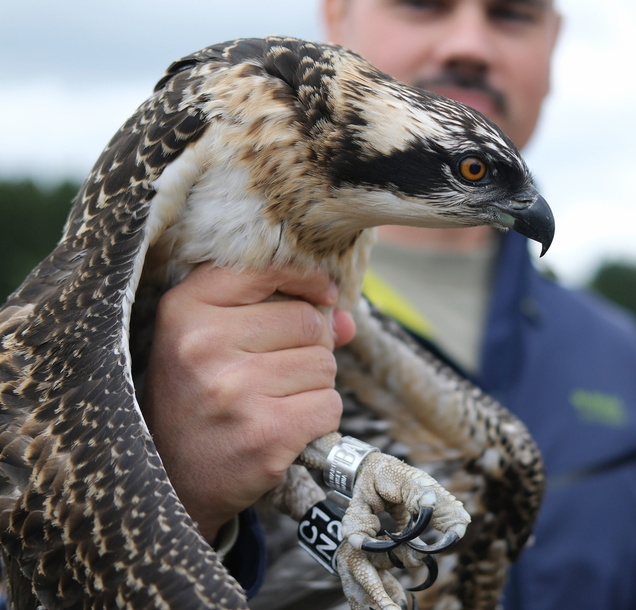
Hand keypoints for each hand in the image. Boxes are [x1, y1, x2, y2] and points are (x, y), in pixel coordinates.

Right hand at [140, 264, 356, 542]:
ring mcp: (236, 390)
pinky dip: (320, 418)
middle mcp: (205, 344)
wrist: (170, 485)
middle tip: (276, 373)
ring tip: (273, 402)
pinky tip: (286, 428)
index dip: (305, 280)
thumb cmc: (198, 402)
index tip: (321, 294)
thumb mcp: (214, 344)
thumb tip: (345, 319)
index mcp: (185, 310)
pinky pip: (329, 405)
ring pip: (325, 364)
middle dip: (310, 345)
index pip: (267, 270)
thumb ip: (279, 314)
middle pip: (308, 320)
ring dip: (314, 385)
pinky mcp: (266, 434)